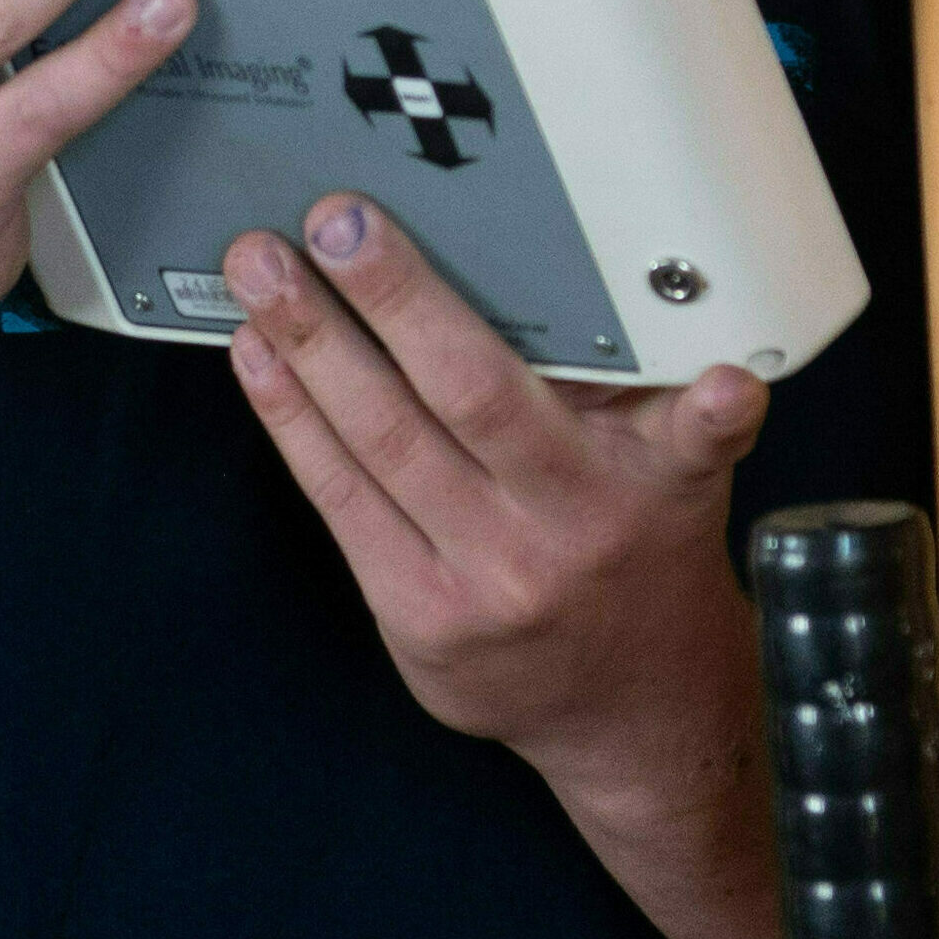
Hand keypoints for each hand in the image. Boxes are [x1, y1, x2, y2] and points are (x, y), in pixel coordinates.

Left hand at [222, 196, 767, 826]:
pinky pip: (343, 506)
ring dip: (308, 349)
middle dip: (375, 300)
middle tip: (321, 220)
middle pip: (444, 402)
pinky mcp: (418, 624)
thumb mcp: (679, 466)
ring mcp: (477, 587)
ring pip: (376, 449)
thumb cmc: (651, 549)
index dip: (451, 315)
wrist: (644, 717)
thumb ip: (645, 381)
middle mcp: (550, 537)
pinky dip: (294, 424)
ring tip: (258, 271)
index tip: (396, 235)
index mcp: (628, 483)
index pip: (535, 382)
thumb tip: (574, 273)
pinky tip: (259, 357)